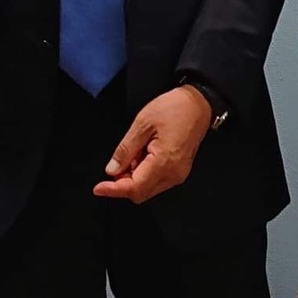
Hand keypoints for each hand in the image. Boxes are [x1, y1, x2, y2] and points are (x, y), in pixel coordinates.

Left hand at [94, 85, 215, 204]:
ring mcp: (178, 174)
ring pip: (148, 189)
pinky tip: (143, 154)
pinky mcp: (179, 170)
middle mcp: (173, 174)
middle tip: (117, 162)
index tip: (98, 188)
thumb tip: (112, 169)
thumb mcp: (142, 123)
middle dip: (123, 183)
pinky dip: (144, 173)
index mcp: (164, 162)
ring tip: (135, 150)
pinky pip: (157, 180)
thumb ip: (126, 150)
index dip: (114, 190)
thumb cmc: (175, 108)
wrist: (198, 103)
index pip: (134, 188)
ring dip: (134, 177)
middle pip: (141, 193)